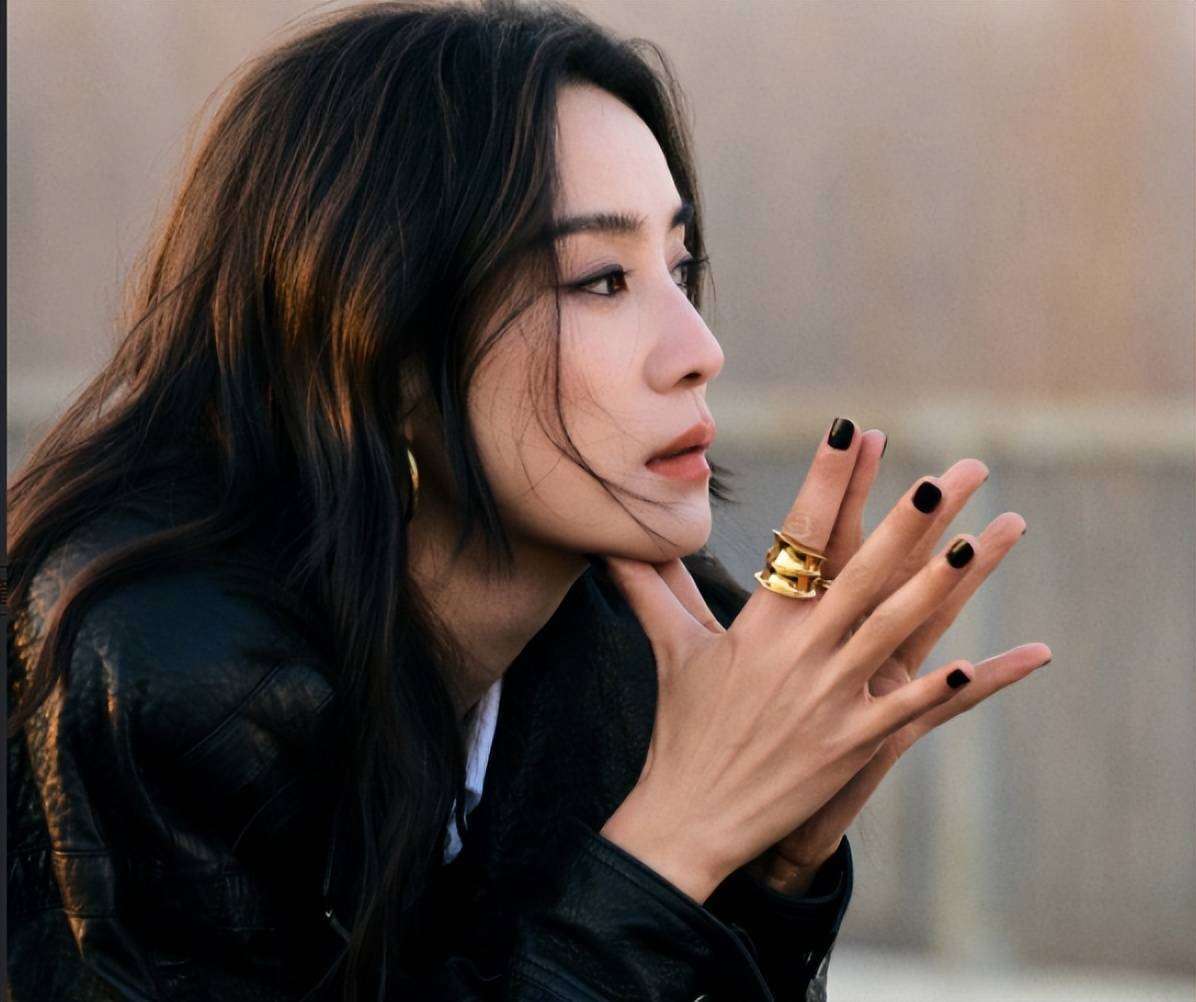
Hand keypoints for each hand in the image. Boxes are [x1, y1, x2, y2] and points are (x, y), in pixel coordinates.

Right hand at [600, 417, 1048, 904]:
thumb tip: (617, 544)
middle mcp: (799, 650)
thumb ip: (653, 588)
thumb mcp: (672, 649)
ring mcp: (828, 697)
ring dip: (939, 584)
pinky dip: (944, 685)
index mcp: (760, 622)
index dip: (828, 480)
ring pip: (894, 627)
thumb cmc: (681, 728)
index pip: (800, 535)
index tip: (851, 430)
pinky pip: (906, 708)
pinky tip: (982, 661)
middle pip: (864, 571)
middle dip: (912, 518)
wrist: (689, 815)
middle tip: (952, 472)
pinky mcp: (850, 742)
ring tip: (979, 542)